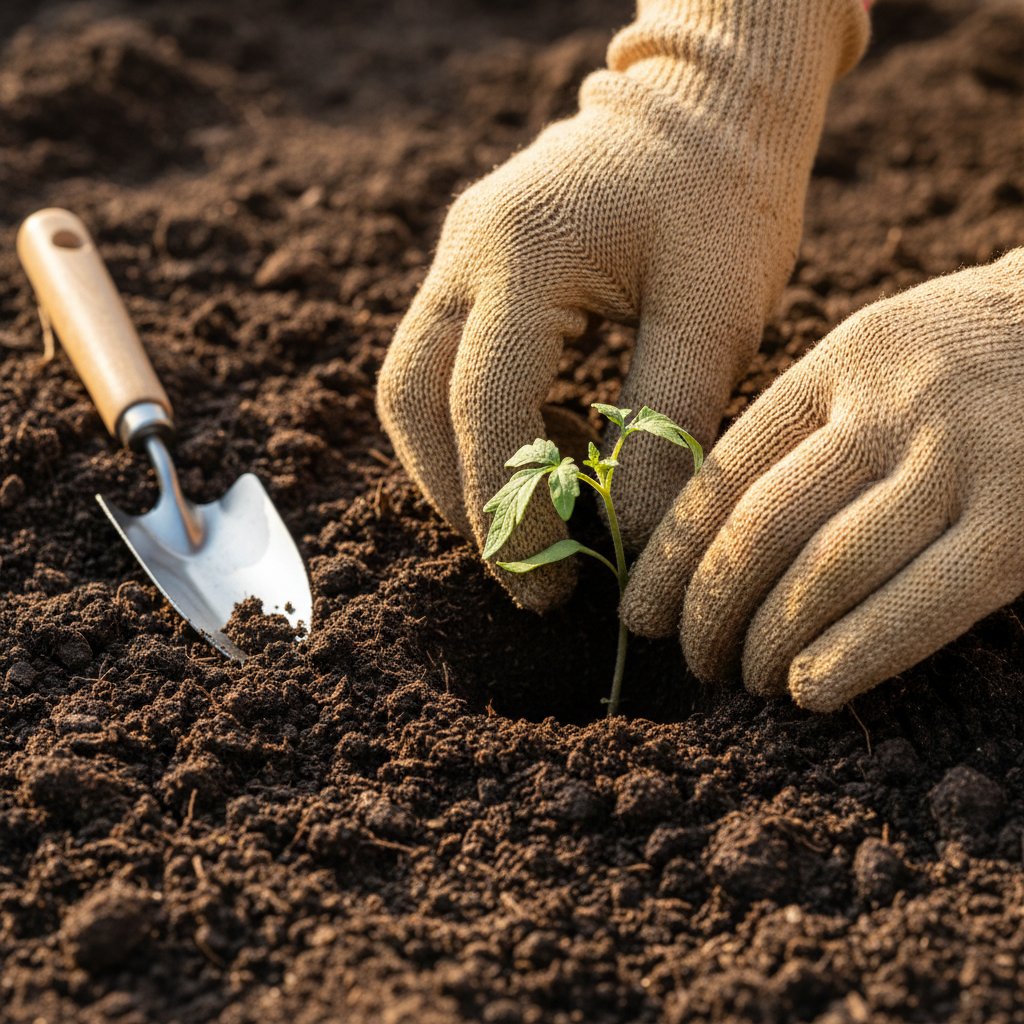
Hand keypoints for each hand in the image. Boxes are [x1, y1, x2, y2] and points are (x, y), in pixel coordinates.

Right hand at [377, 0, 868, 611]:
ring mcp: (457, 254)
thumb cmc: (727, 203)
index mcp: (524, 251)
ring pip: (411, 387)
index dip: (508, 510)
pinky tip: (549, 445)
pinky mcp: (469, 266)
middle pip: (410, 401)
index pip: (484, 405)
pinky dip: (480, 425)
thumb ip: (664, 427)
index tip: (547, 587)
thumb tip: (625, 543)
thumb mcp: (716, 314)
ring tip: (535, 516)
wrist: (707, 111)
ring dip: (459, 467)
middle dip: (459, 499)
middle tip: (523, 567)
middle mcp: (465, 251)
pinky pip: (443, 363)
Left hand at [622, 249, 1023, 710]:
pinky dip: (855, 656)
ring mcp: (963, 462)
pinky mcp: (1023, 523)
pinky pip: (924, 605)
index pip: (723, 473)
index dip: (670, 556)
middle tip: (692, 659)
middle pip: (764, 527)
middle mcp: (890, 408)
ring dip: (771, 642)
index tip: (640, 611)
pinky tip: (811, 691)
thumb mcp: (871, 357)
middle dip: (711, 609)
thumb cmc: (963, 359)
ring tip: (746, 679)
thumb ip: (800, 430)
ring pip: (830, 570)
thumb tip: (701, 536)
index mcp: (836, 365)